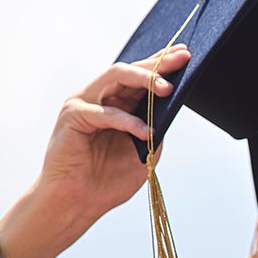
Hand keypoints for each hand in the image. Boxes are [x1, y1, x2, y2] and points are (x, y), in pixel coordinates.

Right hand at [0, 46, 191, 257]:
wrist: (79, 203)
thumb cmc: (108, 180)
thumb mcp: (144, 152)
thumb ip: (156, 129)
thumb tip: (174, 108)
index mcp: (116, 104)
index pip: (140, 76)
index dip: (161, 64)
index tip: (185, 54)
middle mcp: (99, 98)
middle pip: (129, 70)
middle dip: (158, 64)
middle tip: (181, 60)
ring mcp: (84, 104)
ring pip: (115, 77)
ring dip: (144, 79)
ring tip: (166, 88)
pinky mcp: (73, 117)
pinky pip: (105, 112)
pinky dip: (127, 121)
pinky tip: (145, 131)